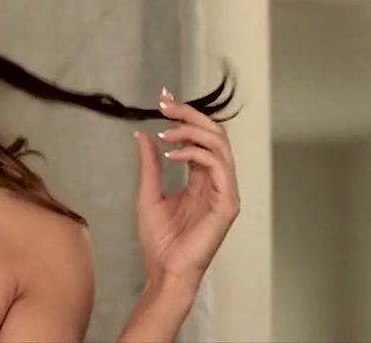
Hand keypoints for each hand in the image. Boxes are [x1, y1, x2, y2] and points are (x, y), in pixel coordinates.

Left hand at [132, 87, 240, 285]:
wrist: (164, 269)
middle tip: (166, 105)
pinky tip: (172, 154)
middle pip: (215, 135)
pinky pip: (218, 168)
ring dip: (192, 131)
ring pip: (220, 146)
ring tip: (166, 131)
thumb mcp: (147, 193)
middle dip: (191, 115)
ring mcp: (224, 192)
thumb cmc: (158, 240)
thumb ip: (150, 164)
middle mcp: (216, 182)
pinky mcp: (227, 203)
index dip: (185, 116)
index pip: (200, 138)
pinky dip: (196, 154)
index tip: (163, 99)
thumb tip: (143, 134)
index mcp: (200, 179)